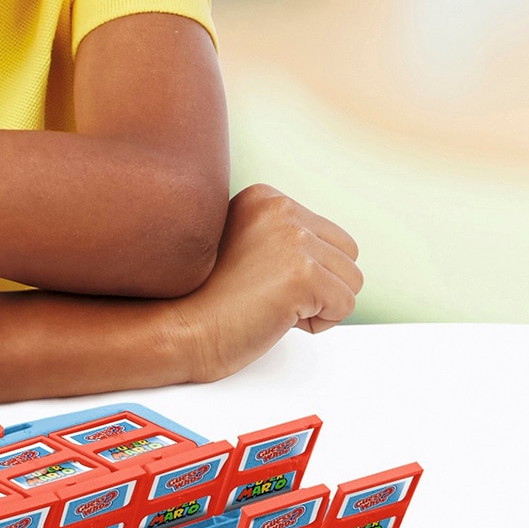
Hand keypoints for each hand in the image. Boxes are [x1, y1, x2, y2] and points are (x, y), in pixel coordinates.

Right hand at [166, 183, 361, 382]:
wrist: (177, 329)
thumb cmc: (207, 300)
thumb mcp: (249, 245)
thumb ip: (284, 237)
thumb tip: (329, 253)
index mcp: (266, 198)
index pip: (328, 235)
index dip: (305, 270)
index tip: (261, 281)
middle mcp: (282, 209)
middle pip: (347, 254)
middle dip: (321, 285)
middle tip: (272, 298)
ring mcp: (293, 240)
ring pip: (351, 280)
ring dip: (320, 305)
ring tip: (273, 307)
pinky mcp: (302, 275)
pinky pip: (344, 305)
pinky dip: (319, 323)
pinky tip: (278, 319)